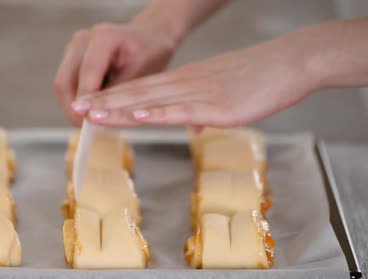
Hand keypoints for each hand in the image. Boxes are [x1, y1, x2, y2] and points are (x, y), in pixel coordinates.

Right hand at [53, 22, 177, 125]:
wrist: (149, 36)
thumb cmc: (150, 54)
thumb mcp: (141, 76)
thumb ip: (117, 95)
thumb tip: (95, 116)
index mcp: (103, 38)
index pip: (85, 76)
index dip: (84, 104)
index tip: (89, 125)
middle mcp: (83, 40)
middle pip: (64, 81)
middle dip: (73, 110)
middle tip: (86, 130)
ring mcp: (74, 48)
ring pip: (63, 85)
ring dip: (73, 106)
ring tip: (91, 122)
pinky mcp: (72, 58)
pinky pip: (67, 84)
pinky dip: (77, 100)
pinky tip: (91, 111)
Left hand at [71, 37, 319, 127]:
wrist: (291, 64)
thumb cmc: (262, 81)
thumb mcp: (228, 98)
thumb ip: (207, 111)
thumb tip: (194, 127)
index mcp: (188, 82)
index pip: (145, 90)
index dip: (116, 98)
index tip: (92, 105)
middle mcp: (187, 85)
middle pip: (139, 93)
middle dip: (105, 102)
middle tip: (76, 108)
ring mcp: (199, 94)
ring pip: (151, 100)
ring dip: (118, 108)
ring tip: (91, 113)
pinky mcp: (215, 105)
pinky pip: (178, 110)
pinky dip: (153, 113)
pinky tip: (133, 115)